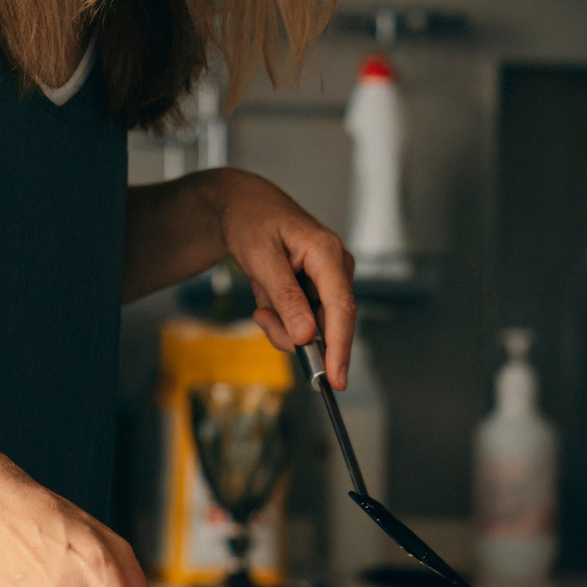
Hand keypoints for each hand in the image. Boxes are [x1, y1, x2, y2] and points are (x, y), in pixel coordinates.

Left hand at [211, 169, 357, 389]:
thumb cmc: (252, 222)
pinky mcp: (320, 288)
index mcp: (327, 252)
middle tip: (262, 318)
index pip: (342, 307)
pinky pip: (304, 318)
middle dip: (291, 331)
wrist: (244, 207)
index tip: (335, 379)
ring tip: (261, 297)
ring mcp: (330, 278)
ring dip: (282, 322)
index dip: (340, 346)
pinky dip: (282, 316)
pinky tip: (268, 296)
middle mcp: (337, 266)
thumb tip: (307, 336)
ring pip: (313, 325)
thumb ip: (285, 297)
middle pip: (326, 322)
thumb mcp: (261, 258)